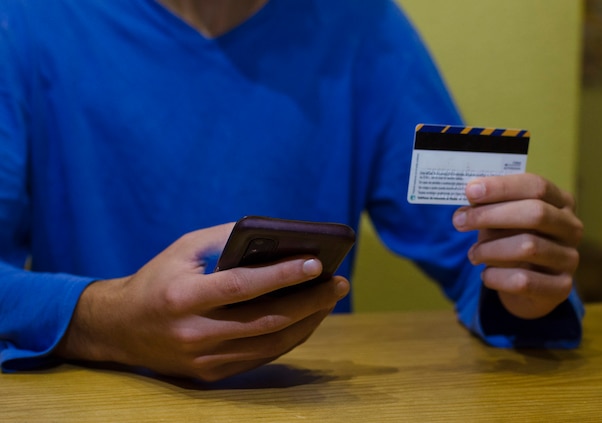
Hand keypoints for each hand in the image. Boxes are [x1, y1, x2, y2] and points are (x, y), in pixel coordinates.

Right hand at [55, 224, 349, 381]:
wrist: (120, 328)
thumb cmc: (157, 279)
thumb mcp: (183, 250)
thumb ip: (225, 241)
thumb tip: (275, 239)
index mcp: (182, 297)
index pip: (242, 287)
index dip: (282, 275)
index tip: (318, 263)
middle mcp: (193, 333)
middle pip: (265, 320)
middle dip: (309, 302)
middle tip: (339, 282)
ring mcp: (203, 359)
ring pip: (269, 344)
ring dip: (307, 321)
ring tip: (330, 298)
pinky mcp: (210, 374)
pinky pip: (261, 357)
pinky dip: (289, 337)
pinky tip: (307, 317)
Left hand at [452, 173, 582, 318]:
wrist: (528, 287)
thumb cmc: (511, 241)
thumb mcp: (501, 220)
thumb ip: (488, 208)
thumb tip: (467, 201)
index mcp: (560, 202)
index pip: (536, 186)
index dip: (501, 187)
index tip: (470, 191)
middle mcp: (571, 228)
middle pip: (535, 213)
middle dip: (491, 215)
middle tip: (459, 222)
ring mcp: (569, 259)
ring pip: (528, 247)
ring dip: (490, 249)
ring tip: (473, 254)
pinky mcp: (561, 289)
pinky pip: (523, 281)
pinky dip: (496, 276)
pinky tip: (485, 275)